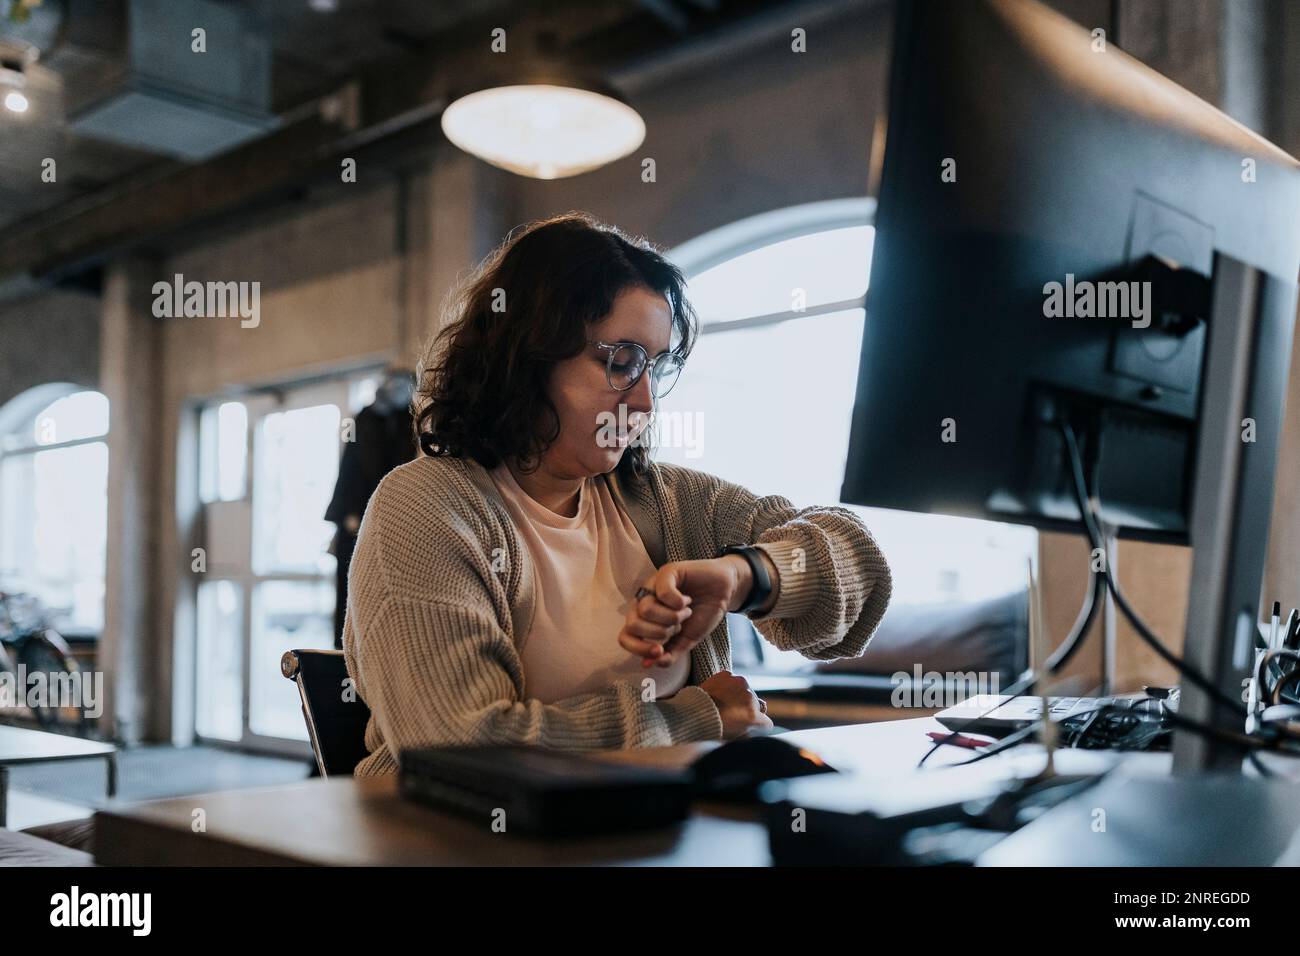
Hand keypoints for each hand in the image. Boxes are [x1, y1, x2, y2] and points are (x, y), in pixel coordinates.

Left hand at [617, 558, 751, 668]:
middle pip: (632, 624)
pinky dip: (679, 603)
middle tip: (678, 626)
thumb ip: (668, 654)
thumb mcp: (686, 641)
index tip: (660, 650)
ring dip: (672, 617)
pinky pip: (663, 593)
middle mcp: (644, 602)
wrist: (724, 592)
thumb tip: (646, 665)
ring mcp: (653, 586)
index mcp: (645, 621)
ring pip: (645, 610)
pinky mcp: (666, 572)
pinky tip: (687, 600)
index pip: (625, 637)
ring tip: (685, 611)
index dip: (639, 648)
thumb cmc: (703, 614)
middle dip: (659, 632)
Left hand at [699, 670, 771, 739]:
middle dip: (746, 709)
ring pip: (744, 690)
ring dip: (738, 696)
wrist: (690, 713)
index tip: (749, 727)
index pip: (766, 723)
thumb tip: (756, 728)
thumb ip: (750, 732)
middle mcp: (750, 697)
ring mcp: (739, 683)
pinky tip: (718, 694)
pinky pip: (732, 681)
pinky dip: (727, 686)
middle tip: (731, 715)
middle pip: (755, 704)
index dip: (757, 727)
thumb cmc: (711, 728)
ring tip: (722, 703)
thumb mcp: (735, 738)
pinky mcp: (728, 674)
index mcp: (753, 716)